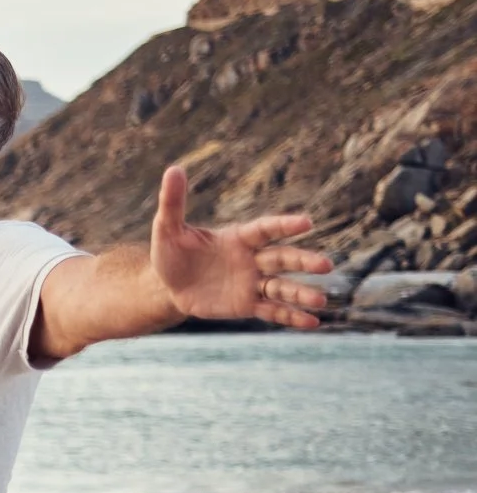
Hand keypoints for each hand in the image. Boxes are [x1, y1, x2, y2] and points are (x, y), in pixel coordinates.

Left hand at [148, 165, 331, 328]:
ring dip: (301, 293)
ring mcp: (251, 283)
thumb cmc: (171, 254)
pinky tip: (313, 323)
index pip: (266, 230)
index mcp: (238, 238)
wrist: (167, 287)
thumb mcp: (167, 229)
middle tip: (325, 265)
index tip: (306, 222)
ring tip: (321, 299)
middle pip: (282, 259)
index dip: (285, 226)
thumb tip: (173, 169)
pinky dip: (291, 317)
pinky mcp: (246, 304)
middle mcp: (251, 259)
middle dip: (302, 261)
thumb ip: (173, 202)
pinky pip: (272, 311)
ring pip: (281, 287)